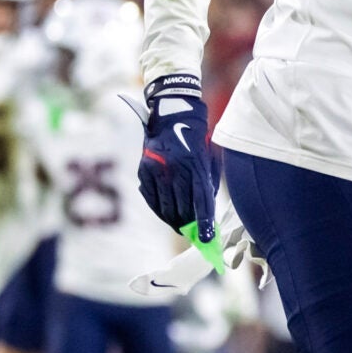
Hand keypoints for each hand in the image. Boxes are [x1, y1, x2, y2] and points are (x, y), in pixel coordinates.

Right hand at [136, 72, 218, 242]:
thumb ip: (206, 185)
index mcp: (194, 166)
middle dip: (188, 224)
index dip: (204, 223)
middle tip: (193, 233)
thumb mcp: (208, 160)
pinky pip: (151, 198)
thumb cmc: (196, 140)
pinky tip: (166, 213)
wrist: (172, 114)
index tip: (207, 239)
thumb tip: (206, 213)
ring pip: (165, 207)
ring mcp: (156, 170)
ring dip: (173, 220)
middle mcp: (174, 169)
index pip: (201, 201)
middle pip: (182, 207)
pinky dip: (159, 209)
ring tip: (181, 226)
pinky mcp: (143, 170)